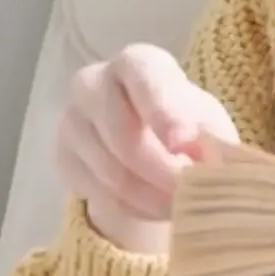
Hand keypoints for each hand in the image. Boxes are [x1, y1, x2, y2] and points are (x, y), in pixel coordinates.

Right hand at [58, 44, 238, 251]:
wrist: (150, 149)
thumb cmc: (188, 128)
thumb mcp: (209, 127)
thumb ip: (210, 139)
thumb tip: (206, 163)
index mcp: (139, 64)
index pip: (145, 78)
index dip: (165, 113)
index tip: (185, 147)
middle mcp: (94, 83)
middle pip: (125, 138)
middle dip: (165, 174)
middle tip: (196, 197)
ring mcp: (72, 121)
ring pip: (113, 174)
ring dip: (155, 200)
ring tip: (185, 208)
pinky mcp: (64, 159)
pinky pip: (102, 196)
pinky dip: (137, 211)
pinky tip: (158, 210)